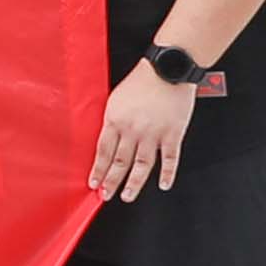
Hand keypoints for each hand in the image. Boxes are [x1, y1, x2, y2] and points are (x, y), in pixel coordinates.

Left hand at [94, 61, 201, 196]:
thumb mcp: (116, 98)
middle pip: (119, 162)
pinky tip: (163, 184)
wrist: (168, 69)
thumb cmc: (142, 80)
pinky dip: (167, 174)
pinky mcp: (173, 134)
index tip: (93, 183)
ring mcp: (153, 134)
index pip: (102, 151)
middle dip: (111, 181)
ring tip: (127, 196)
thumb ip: (112, 119)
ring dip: (133, 183)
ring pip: (141, 165)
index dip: (97, 170)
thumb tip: (105, 138)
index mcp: (115, 119)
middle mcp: (133, 129)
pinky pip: (170, 159)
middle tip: (105, 196)